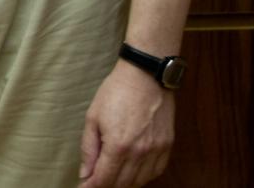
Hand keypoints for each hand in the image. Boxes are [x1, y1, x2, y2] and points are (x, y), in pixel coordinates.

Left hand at [79, 60, 174, 185]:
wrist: (145, 77)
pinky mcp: (167, 146)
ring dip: (124, 183)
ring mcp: (157, 151)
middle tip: (95, 181)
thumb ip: (88, 148)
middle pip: (122, 184)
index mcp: (118, 146)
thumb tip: (85, 173)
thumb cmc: (116, 93)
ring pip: (140, 181)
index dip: (92, 187)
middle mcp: (140, 153)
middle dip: (106, 186)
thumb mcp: (93, 118)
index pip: (104, 179)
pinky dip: (143, 177)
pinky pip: (156, 172)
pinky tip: (133, 172)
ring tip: (112, 177)